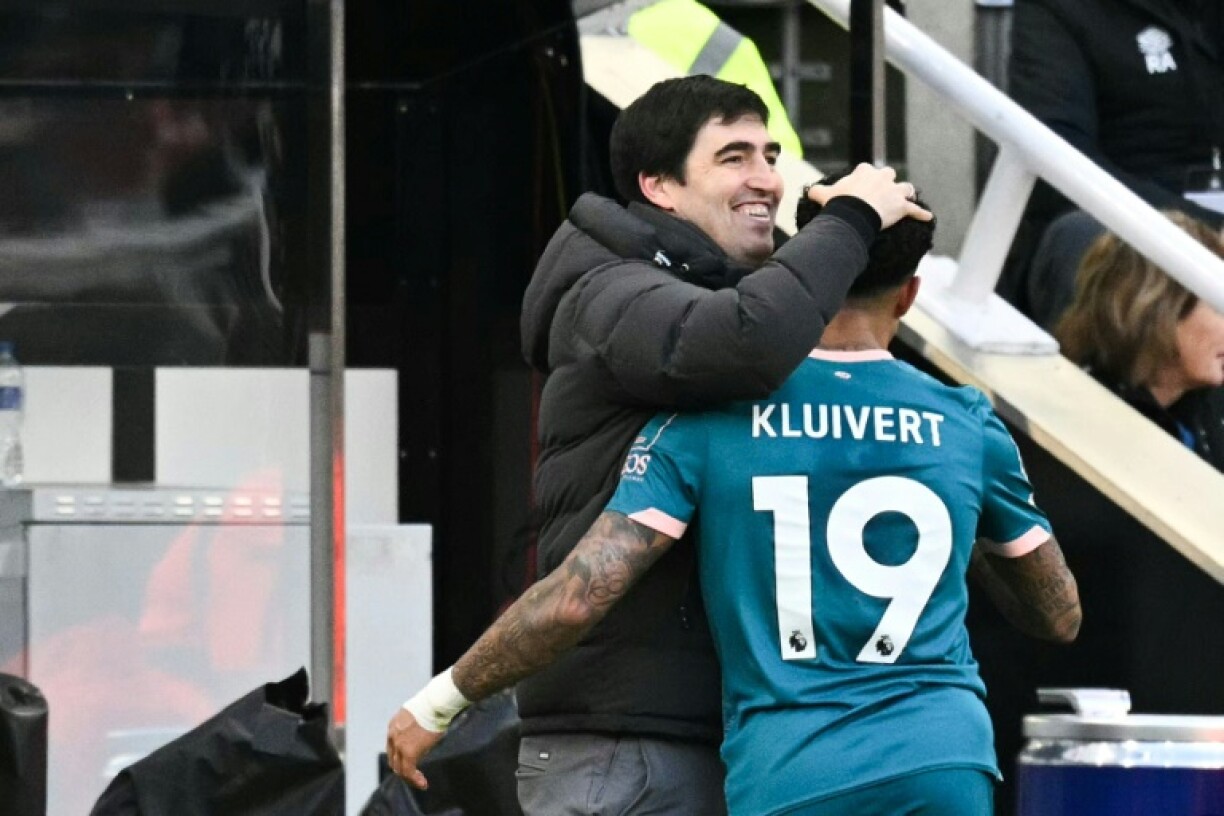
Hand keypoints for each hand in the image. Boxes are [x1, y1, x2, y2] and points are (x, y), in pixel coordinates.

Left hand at [386, 707, 443, 789]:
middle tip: (414, 776)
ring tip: (420, 783)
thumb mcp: (417, 717)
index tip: (411, 764)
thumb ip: (414, 729)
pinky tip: (423, 783)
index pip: (393, 748)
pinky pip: (409, 771)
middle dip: (403, 770)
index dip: (400, 758)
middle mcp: (392, 736)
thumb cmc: (432, 707)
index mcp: (393, 726)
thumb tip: (421, 740)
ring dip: (409, 778)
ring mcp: (399, 745)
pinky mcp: (409, 752)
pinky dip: (415, 780)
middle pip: (394, 760)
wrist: (434, 704)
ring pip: (399, 769)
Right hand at [807, 162, 931, 227]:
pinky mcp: (902, 207)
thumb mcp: (824, 194)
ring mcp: (894, 192)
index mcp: (864, 172)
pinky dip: (921, 214)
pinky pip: (915, 210)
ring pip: (906, 188)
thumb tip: (809, 191)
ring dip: (905, 193)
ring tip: (906, 199)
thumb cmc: (840, 202)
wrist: (854, 213)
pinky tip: (928, 217)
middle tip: (884, 190)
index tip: (861, 184)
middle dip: (887, 181)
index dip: (864, 176)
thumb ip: (817, 191)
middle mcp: (882, 178)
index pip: (866, 169)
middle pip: (889, 174)